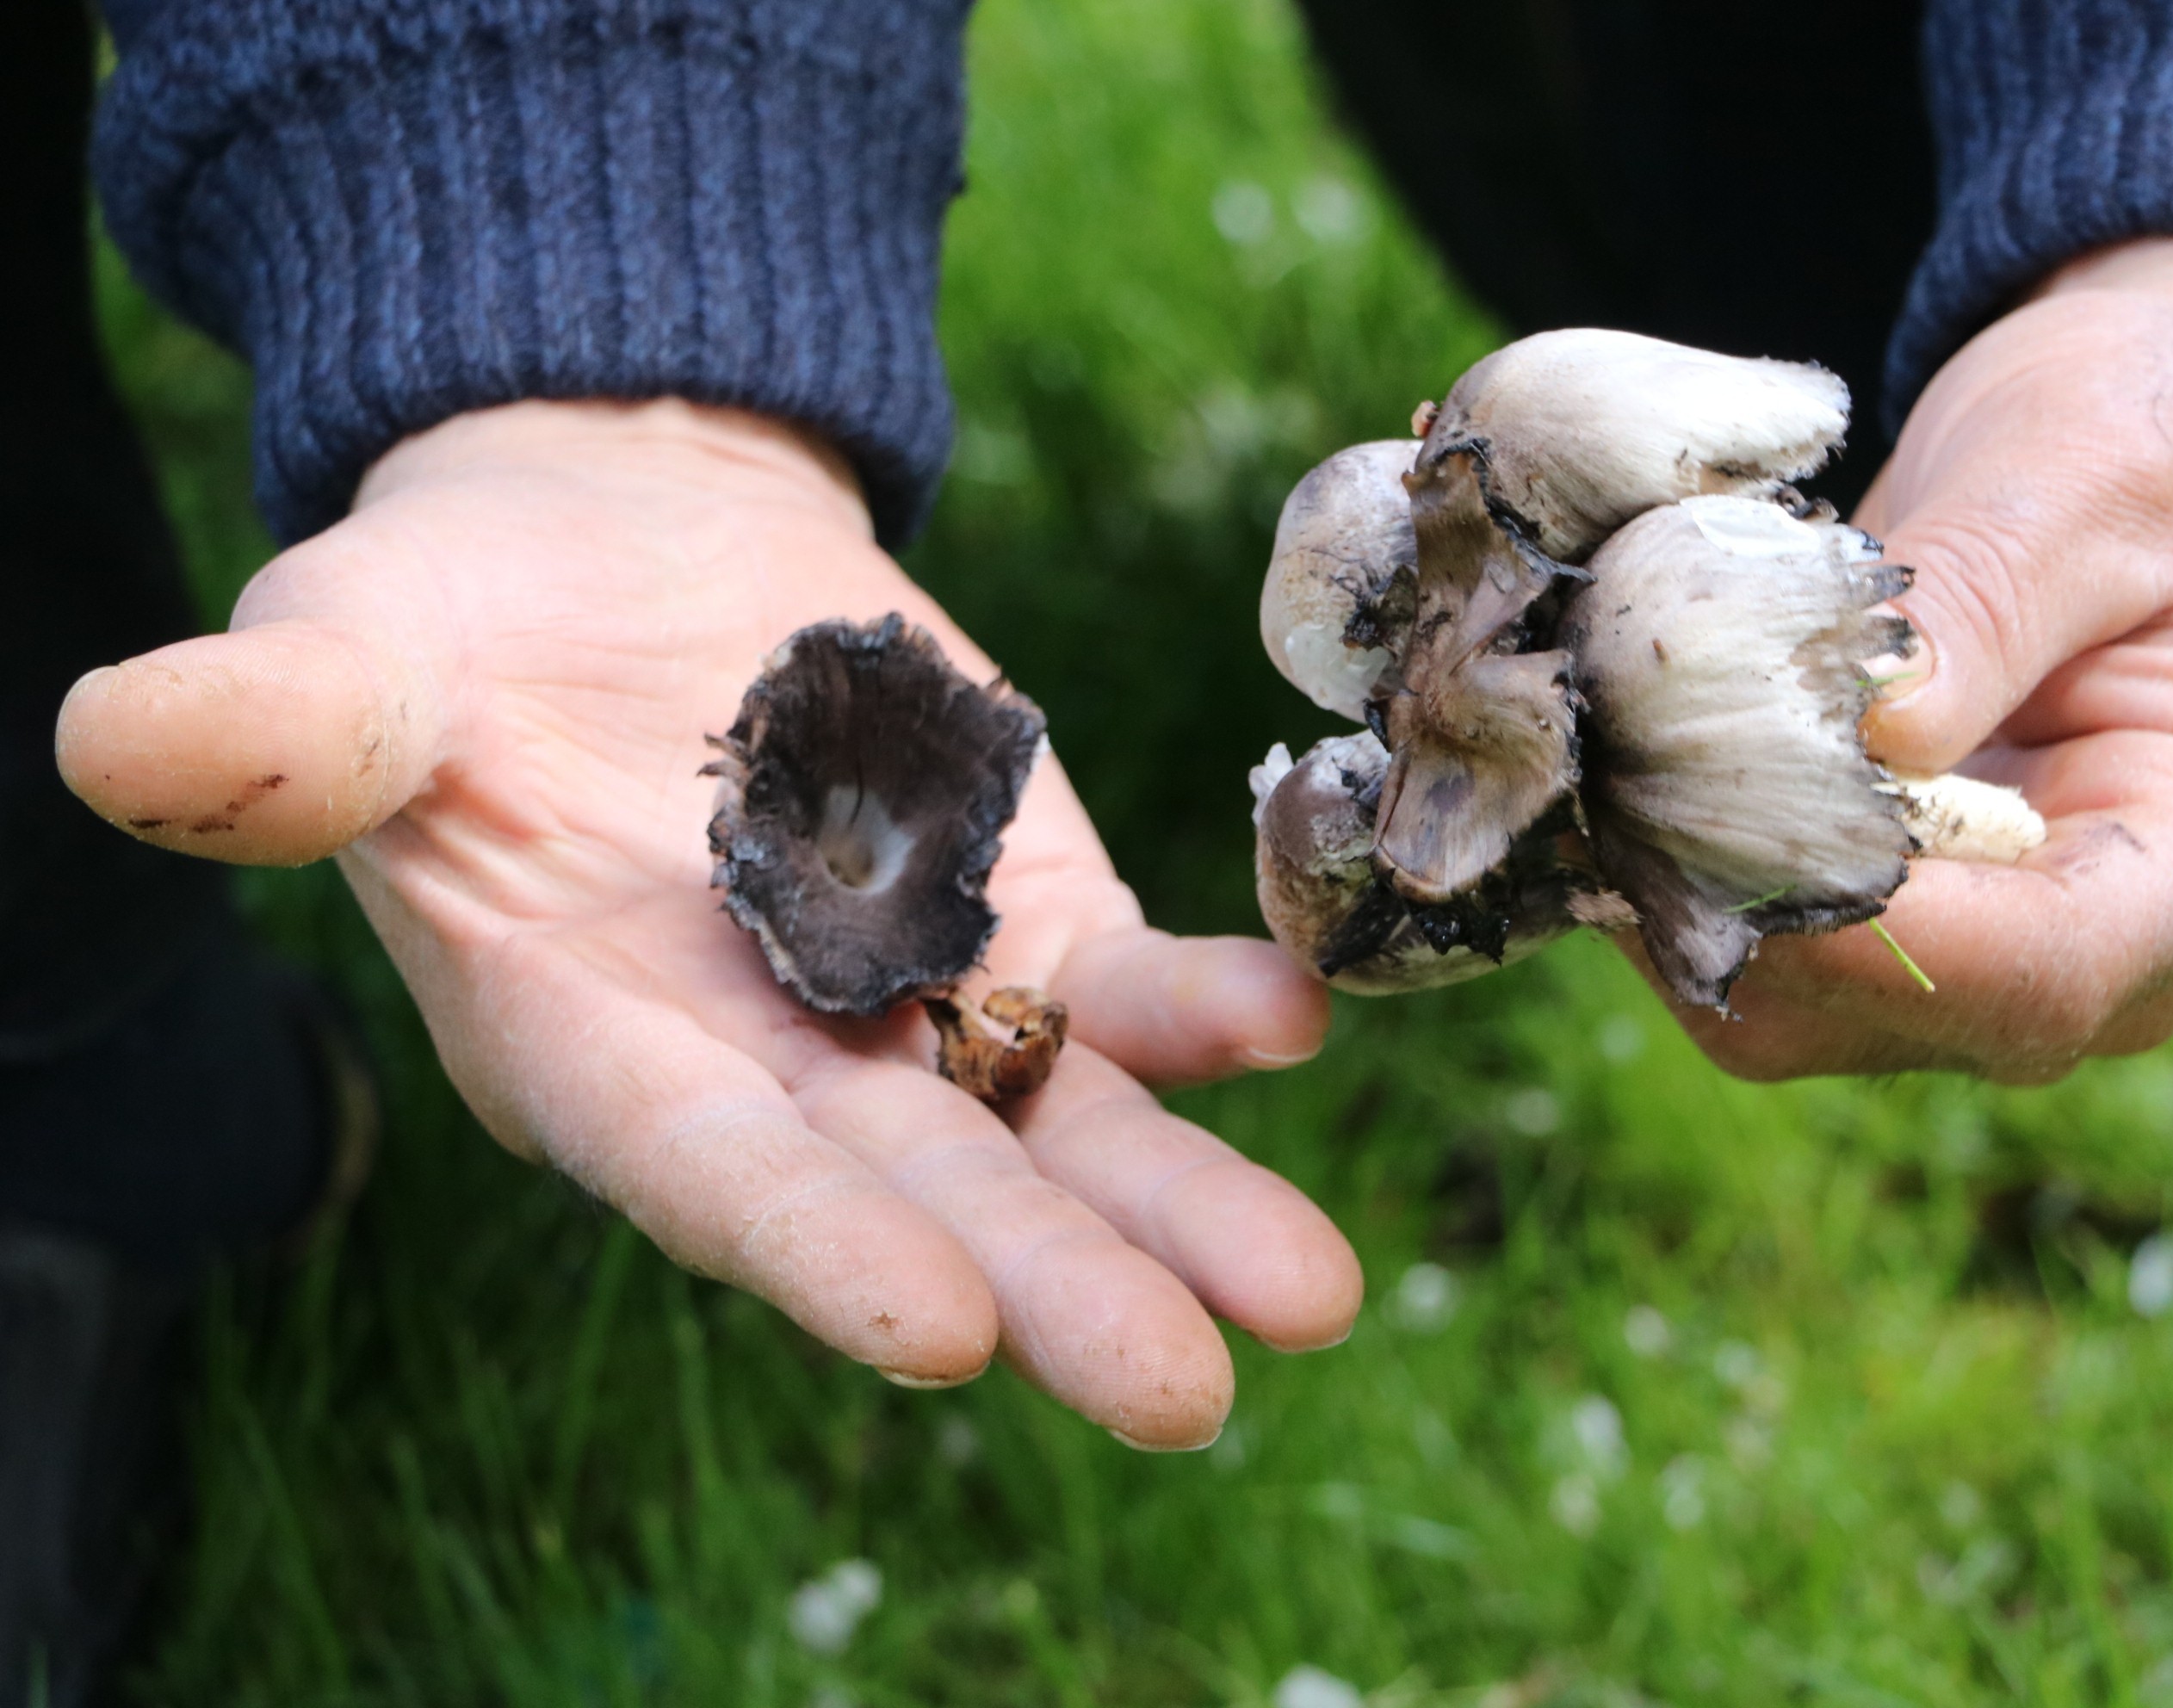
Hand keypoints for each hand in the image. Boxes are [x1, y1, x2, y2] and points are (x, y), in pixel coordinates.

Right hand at [56, 399, 1359, 1446]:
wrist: (619, 546)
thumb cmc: (450, 636)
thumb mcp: (351, 664)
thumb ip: (283, 730)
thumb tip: (132, 739)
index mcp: (593, 1054)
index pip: (707, 1177)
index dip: (813, 1254)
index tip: (936, 1336)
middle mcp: (772, 1073)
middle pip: (920, 1198)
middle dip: (1049, 1291)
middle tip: (1187, 1391)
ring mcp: (917, 1005)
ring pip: (1058, 1130)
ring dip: (1180, 1208)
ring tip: (1312, 1299)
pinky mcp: (1023, 913)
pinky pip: (1125, 985)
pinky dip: (1210, 1008)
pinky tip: (1299, 1017)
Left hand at [1657, 237, 2172, 1081]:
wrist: (2165, 417)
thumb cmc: (2159, 435)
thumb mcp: (2085, 479)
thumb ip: (1983, 607)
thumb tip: (1871, 737)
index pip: (2041, 973)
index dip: (1873, 937)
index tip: (1730, 827)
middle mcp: (2112, 948)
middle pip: (1895, 1012)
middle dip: (1742, 903)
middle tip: (1612, 759)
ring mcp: (1993, 945)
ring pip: (1794, 1002)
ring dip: (1683, 889)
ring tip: (1606, 741)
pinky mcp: (1894, 915)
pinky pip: (1759, 942)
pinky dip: (1675, 865)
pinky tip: (1623, 753)